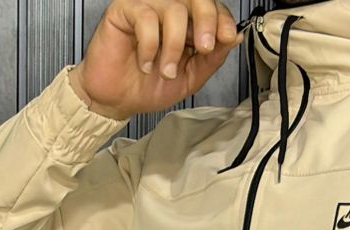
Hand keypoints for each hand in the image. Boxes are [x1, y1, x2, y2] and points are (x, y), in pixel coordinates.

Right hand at [72, 0, 240, 121]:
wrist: (117, 100)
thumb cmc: (148, 86)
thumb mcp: (189, 78)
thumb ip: (211, 59)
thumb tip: (233, 38)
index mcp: (187, 23)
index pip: (211, 6)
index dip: (221, 19)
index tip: (226, 37)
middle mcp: (169, 9)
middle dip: (206, 21)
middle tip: (204, 47)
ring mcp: (147, 7)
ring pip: (173, 8)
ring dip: (173, 46)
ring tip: (165, 71)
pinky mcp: (125, 9)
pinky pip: (146, 18)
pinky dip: (149, 46)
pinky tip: (145, 62)